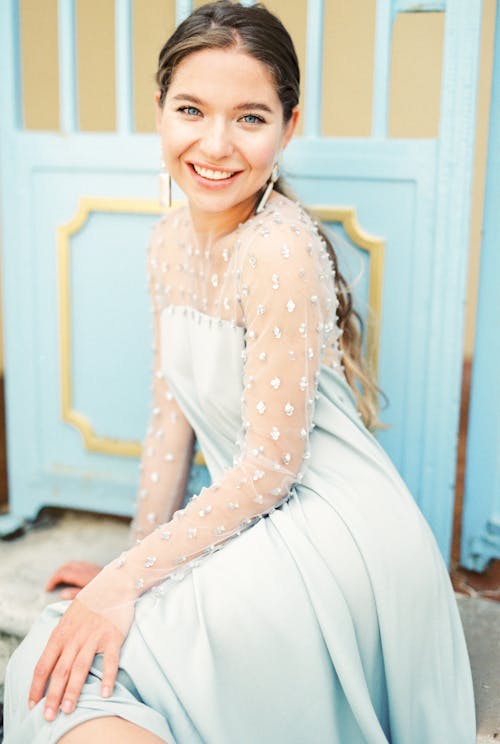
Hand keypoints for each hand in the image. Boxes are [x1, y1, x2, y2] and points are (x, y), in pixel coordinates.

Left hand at [29, 596, 132, 720]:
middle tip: (48, 717)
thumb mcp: (68, 617)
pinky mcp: (112, 636)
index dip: (36, 686)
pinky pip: (110, 660)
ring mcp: (94, 636)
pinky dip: (107, 677)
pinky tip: (105, 693)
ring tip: (68, 710)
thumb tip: (49, 660)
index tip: (33, 704)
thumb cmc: (91, 602)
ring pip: (80, 668)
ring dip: (73, 691)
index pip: (43, 664)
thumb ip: (60, 638)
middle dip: (52, 696)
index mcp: (60, 633)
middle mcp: (75, 636)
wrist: (115, 584)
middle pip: (60, 670)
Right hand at [45, 561, 101, 599]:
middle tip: (51, 585)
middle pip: (66, 566)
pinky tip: (73, 577)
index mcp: (83, 576)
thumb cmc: (106, 594)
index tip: (48, 589)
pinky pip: (81, 564)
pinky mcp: (97, 568)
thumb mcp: (90, 598)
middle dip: (56, 574)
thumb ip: (75, 595)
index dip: (53, 580)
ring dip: (64, 570)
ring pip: (73, 563)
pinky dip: (73, 569)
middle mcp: (87, 568)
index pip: (62, 573)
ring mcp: (93, 567)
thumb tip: (62, 594)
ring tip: (59, 581)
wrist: (124, 587)